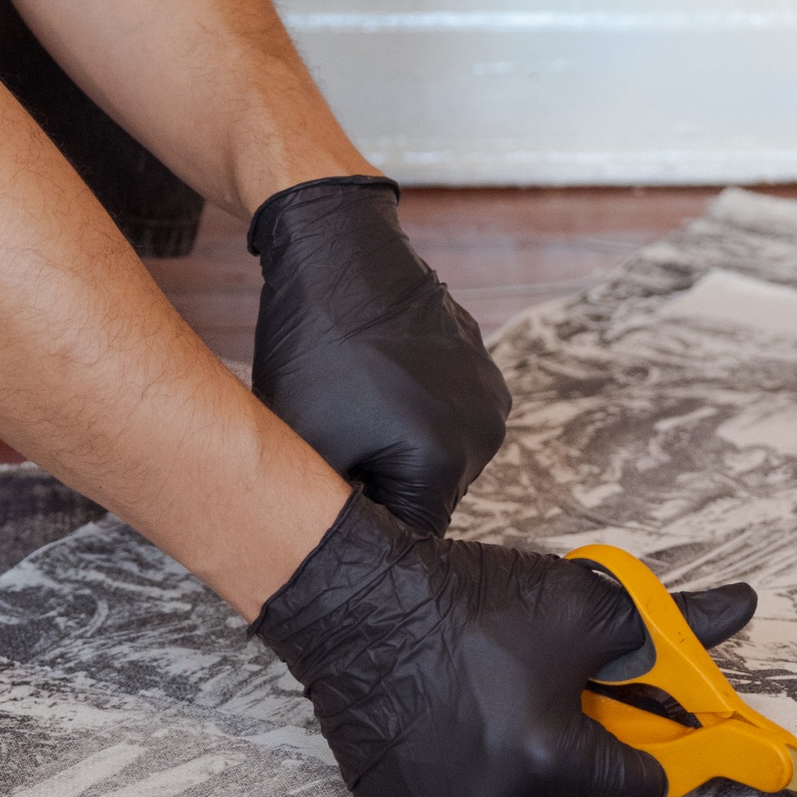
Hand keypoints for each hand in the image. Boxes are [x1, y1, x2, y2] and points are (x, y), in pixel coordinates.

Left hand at [248, 176, 509, 533]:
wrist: (337, 246)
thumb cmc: (313, 345)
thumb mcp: (308, 446)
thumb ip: (334, 512)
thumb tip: (342, 550)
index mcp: (444, 463)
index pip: (410, 535)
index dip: (365, 519)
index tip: (332, 490)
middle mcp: (483, 432)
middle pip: (427, 494)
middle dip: (381, 480)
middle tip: (334, 440)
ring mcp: (487, 392)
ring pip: (436, 451)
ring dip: (397, 443)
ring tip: (352, 402)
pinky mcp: (480, 359)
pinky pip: (445, 407)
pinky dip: (411, 404)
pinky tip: (372, 373)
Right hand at [251, 491, 758, 796]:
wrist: (359, 600)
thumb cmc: (469, 599)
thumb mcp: (579, 603)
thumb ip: (666, 626)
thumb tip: (741, 611)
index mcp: (551, 759)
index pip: (640, 786)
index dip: (651, 751)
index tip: (642, 725)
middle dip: (589, 759)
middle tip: (570, 706)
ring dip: (531, 770)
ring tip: (509, 706)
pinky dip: (472, 779)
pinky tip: (459, 726)